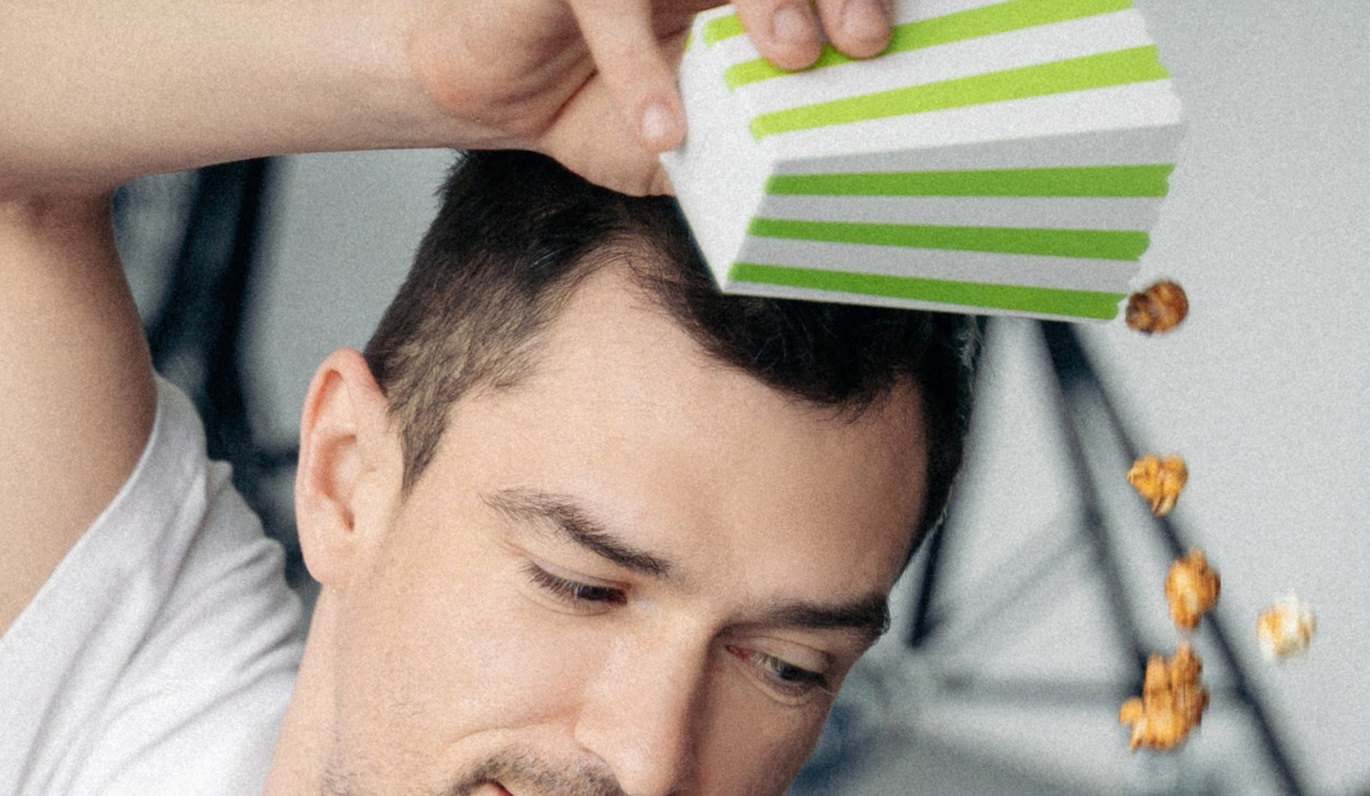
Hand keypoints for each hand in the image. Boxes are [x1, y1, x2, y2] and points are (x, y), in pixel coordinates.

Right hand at [430, 0, 894, 193]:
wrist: (490, 89)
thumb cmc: (596, 103)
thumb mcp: (692, 143)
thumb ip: (746, 151)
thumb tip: (815, 201)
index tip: (878, 46)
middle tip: (857, 40)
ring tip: (784, 56)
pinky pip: (612, 3)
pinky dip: (641, 69)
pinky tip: (665, 130)